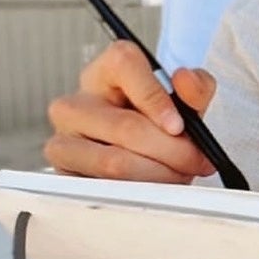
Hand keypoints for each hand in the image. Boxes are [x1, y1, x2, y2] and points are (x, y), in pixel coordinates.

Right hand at [44, 39, 216, 183]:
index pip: (124, 65)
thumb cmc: (160, 122)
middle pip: (125, 126)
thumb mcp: (186, 101)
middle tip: (195, 160)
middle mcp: (75, 103)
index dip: (155, 97)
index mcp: (106, 71)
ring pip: (113, 162)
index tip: (178, 125)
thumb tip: (186, 79)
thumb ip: (195, 87)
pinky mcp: (63, 176)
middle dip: (171, 149)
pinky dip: (137, 193)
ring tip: (178, 174)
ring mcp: (63, 141)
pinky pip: (102, 190)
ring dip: (157, 175)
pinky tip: (155, 188)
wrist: (142, 156)